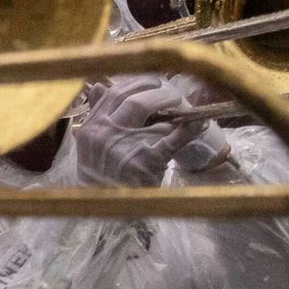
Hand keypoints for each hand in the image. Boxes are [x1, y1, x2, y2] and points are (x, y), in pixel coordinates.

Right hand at [65, 72, 225, 187]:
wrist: (103, 206)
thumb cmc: (99, 173)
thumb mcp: (89, 144)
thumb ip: (95, 114)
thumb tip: (100, 86)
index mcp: (92, 126)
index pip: (114, 93)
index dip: (138, 83)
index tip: (153, 82)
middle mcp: (106, 133)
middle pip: (135, 99)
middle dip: (159, 92)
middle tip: (173, 94)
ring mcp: (126, 146)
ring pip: (154, 114)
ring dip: (174, 108)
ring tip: (185, 108)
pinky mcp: (148, 160)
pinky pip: (174, 138)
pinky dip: (190, 128)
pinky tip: (199, 123)